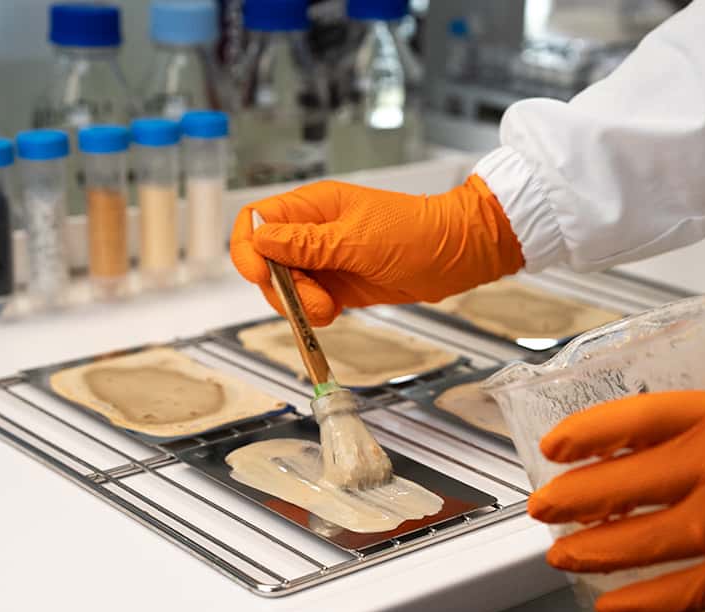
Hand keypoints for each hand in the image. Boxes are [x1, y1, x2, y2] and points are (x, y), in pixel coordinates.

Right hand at [230, 176, 523, 325]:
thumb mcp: (358, 239)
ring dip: (300, 305)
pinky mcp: (337, 284)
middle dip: (282, 288)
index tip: (260, 275)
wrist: (456, 255)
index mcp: (313, 206)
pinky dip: (314, 313)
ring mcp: (324, 260)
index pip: (257, 221)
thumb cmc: (417, 233)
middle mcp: (312, 231)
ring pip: (285, 287)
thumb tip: (261, 239)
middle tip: (313, 301)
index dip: (248, 250)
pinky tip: (335, 312)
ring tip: (331, 309)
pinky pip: (308, 301)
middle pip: (266, 262)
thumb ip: (307, 243)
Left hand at [527, 374, 704, 611]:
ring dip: (588, 551)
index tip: (555, 445)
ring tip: (560, 553)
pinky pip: (677, 593)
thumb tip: (669, 400)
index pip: (636, 417)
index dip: (585, 432)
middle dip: (569, 500)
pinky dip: (637, 602)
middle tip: (543, 507)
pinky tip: (608, 601)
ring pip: (637, 542)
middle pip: (622, 484)